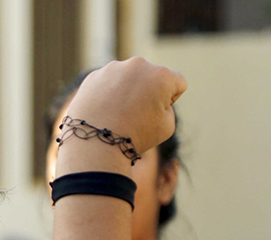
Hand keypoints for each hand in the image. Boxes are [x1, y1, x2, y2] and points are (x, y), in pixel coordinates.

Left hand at [64, 57, 185, 155]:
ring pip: (127, 78)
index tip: (155, 114)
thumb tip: (152, 94)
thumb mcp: (167, 126)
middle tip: (135, 115)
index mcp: (161, 75)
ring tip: (117, 114)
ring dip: (127, 91)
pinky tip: (104, 111)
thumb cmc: (135, 137)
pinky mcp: (93, 76)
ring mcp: (113, 68)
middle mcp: (138, 65)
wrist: (95, 144)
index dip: (170, 101)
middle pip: (151, 77)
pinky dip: (108, 94)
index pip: (177, 82)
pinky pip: (107, 83)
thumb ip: (167, 105)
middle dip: (147, 92)